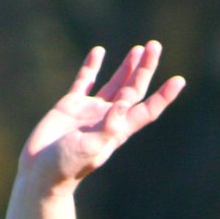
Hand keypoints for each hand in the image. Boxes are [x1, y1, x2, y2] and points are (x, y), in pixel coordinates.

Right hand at [19, 41, 185, 185]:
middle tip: (155, 45)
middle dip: (145, 68)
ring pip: (114, 83)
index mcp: (117, 130)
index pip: (146, 110)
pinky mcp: (70, 106)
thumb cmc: (66, 167)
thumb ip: (107, 128)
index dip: (163, 96)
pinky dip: (91, 66)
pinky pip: (84, 81)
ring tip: (139, 48)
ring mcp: (90, 111)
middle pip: (133, 89)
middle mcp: (108, 118)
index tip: (179, 80)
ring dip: (126, 67)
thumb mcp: (89, 148)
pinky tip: (99, 51)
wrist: (40, 173)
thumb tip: (123, 106)